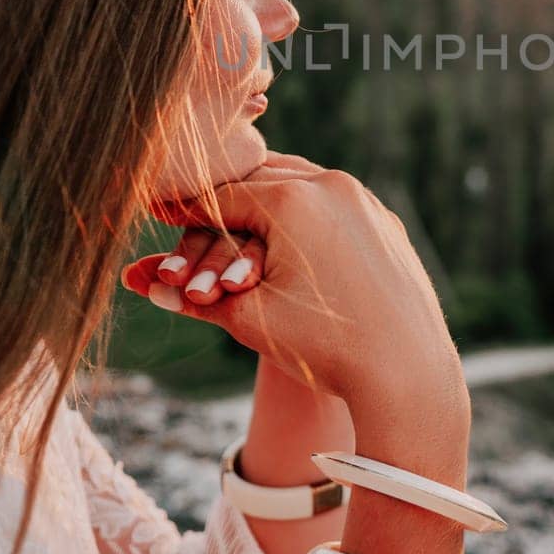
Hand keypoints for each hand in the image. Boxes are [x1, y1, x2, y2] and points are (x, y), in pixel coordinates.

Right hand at [120, 152, 467, 437]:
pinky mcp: (386, 223)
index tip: (158, 208)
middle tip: (192, 208)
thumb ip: (195, 296)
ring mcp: (365, 202)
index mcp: (292, 200)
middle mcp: (333, 186)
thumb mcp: (250, 319)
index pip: (221, 196)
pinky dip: (304, 213)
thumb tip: (146, 286)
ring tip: (236, 216)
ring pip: (301, 185)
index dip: (186, 208)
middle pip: (260, 179)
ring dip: (266, 200)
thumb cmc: (324, 346)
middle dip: (225, 200)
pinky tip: (289, 232)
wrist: (407, 374)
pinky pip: (334, 204)